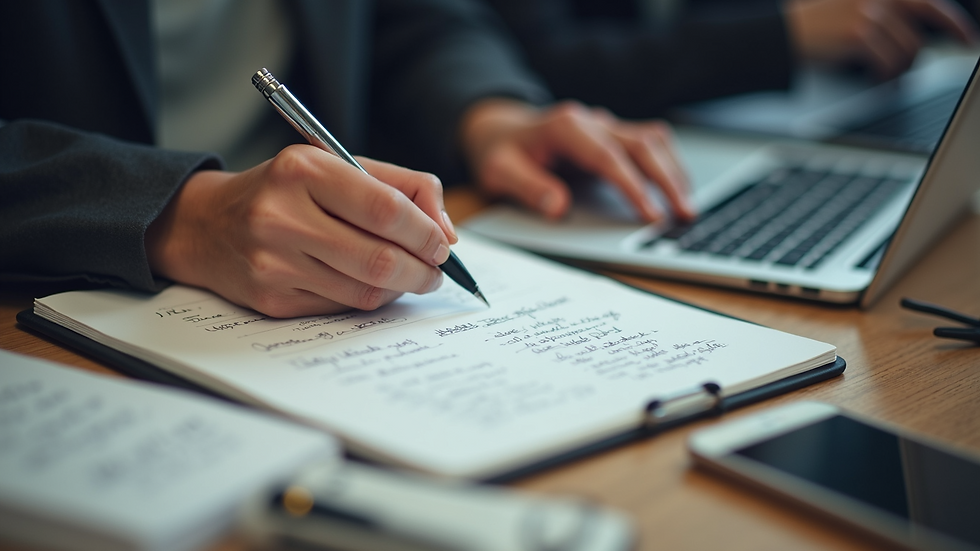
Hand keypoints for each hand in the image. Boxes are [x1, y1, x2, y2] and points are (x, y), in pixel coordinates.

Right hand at [145, 145, 456, 316]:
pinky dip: (369, 299)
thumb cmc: (286, 191)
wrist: (206, 224)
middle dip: (422, 270)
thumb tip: (446, 232)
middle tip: (436, 270)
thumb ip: (401, 186)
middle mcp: (282, 216)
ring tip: (411, 276)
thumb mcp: (337, 166)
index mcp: (302, 169)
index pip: (385, 208)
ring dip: (401, 288)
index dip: (425, 232)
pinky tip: (373, 285)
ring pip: (365, 291)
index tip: (443, 244)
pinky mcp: (271, 298)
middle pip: (379, 258)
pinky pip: (342, 306)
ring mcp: (273, 262)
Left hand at [460, 99, 695, 222]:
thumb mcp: (499, 171)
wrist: (499, 128)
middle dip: (667, 180)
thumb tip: (558, 207)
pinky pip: (650, 143)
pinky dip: (668, 164)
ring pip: (652, 140)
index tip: (651, 215)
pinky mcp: (613, 133)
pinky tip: (678, 188)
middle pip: (641, 144)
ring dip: (674, 172)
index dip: (632, 186)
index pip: (608, 157)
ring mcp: (605, 124)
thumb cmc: (501, 152)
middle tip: (685, 214)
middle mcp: (591, 120)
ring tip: (689, 207)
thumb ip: (528, 187)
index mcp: (565, 127)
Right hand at [785, 0, 978, 78]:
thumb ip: (880, 15)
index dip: (952, 18)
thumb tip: (914, 37)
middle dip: (950, 33)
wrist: (777, 38)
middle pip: (927, 15)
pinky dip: (887, 77)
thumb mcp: (848, 11)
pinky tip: (878, 81)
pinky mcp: (857, 35)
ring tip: (890, 75)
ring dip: (903, 66)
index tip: (967, 36)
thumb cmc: (810, 29)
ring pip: (908, 47)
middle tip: (966, 47)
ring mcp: (867, 13)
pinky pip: (888, 62)